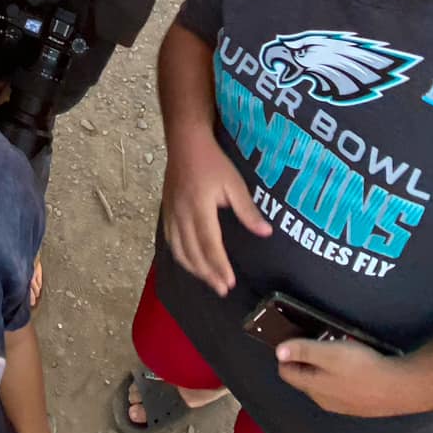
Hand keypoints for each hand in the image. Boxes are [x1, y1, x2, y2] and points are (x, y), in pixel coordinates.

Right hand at [161, 127, 270, 295]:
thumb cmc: (213, 161)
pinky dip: (181, 256)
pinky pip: (171, 241)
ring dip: (194, 269)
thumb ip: (247, 210)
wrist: (185, 143)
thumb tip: (265, 232)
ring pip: (179, 250)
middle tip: (222, 289)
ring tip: (209, 280)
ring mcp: (171, 214)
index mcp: (199, 208)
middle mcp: (182, 215)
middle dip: (208, 274)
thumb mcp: (234, 183)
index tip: (229, 283)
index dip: (219, 266)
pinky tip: (190, 262)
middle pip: (193, 253)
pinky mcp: (166, 211)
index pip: (209, 245)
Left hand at [274, 335, 424, 418]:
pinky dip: (339, 377)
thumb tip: (278, 352)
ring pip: (322, 385)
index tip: (294, 339)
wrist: (400, 388)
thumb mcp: (329, 353)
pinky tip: (353, 367)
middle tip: (316, 342)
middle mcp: (323, 401)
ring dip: (323, 369)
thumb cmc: (362, 367)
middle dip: (304, 362)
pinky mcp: (358, 406)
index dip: (286, 355)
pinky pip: (339, 390)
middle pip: (304, 380)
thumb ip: (303, 351)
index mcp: (313, 388)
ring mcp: (341, 406)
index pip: (286, 373)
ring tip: (336, 351)